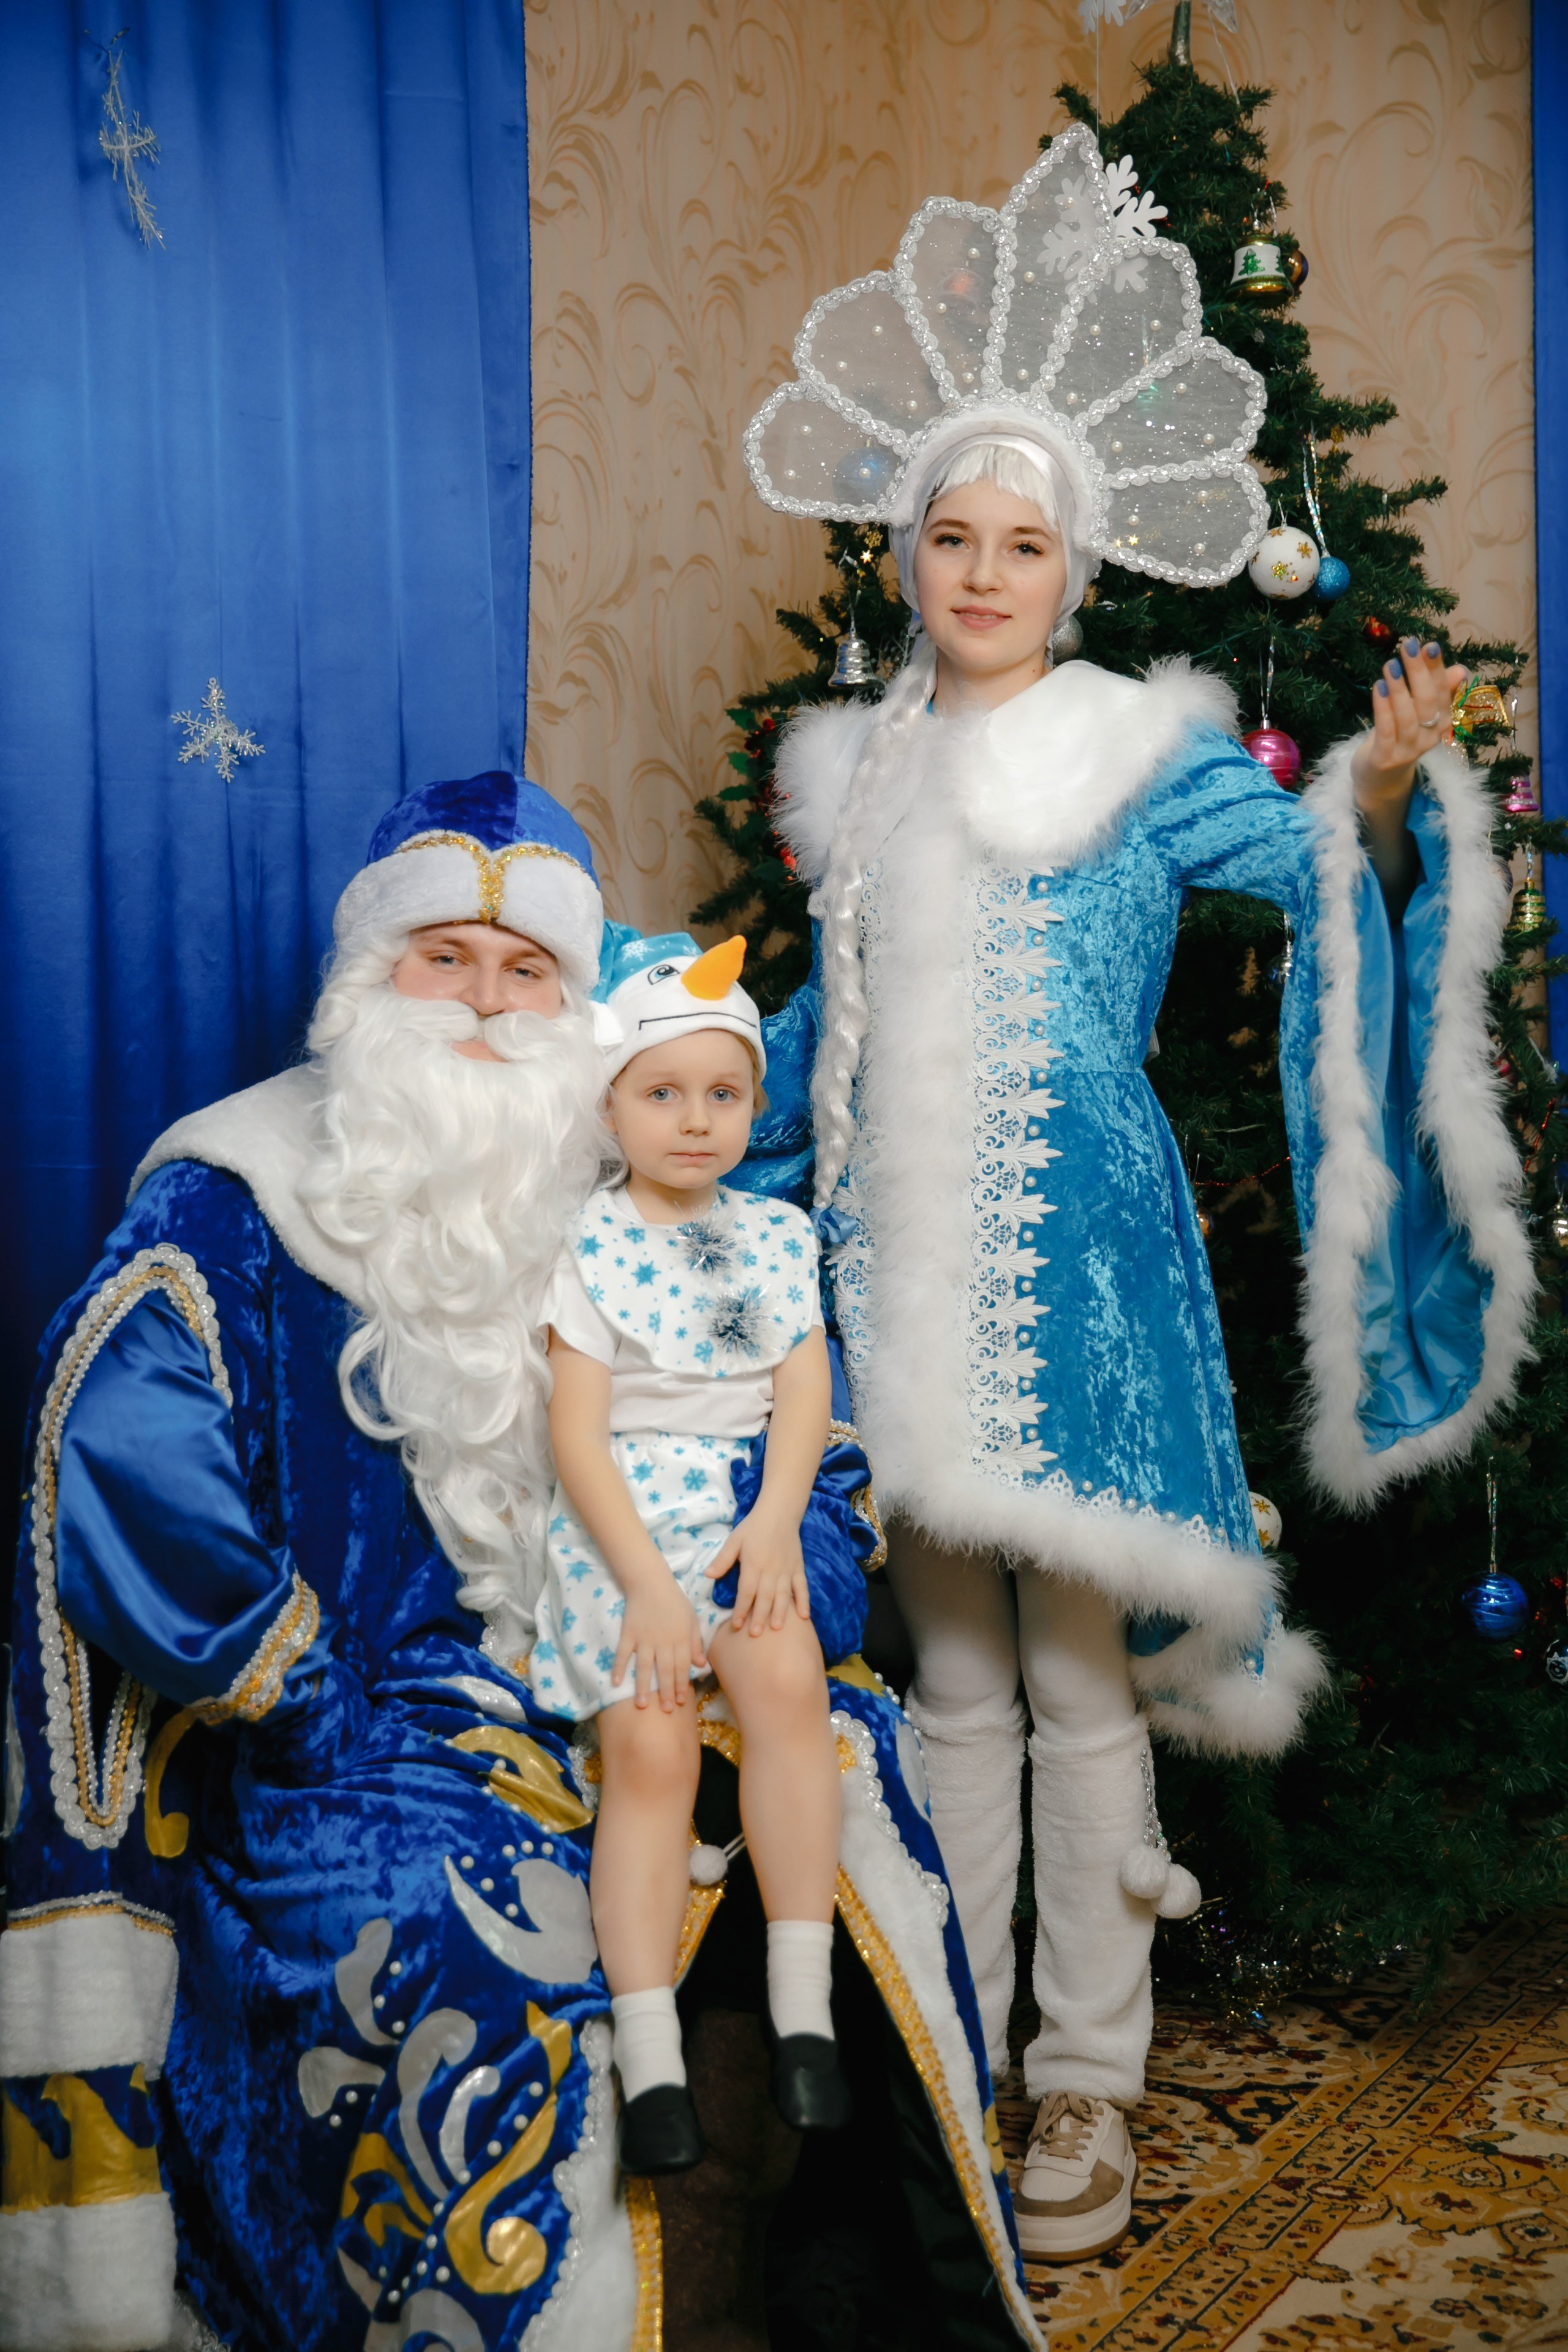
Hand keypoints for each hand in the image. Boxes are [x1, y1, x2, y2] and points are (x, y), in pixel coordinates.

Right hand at [612, 1571, 706, 1710]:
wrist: (650, 1581)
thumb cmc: (674, 1600)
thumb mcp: (691, 1618)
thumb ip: (695, 1642)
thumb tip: (701, 1665)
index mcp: (680, 1638)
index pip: (682, 1666)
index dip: (681, 1684)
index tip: (680, 1701)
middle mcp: (663, 1641)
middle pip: (665, 1670)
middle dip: (666, 1691)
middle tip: (665, 1710)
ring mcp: (644, 1638)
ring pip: (644, 1666)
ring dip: (643, 1686)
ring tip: (641, 1705)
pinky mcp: (628, 1633)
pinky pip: (622, 1653)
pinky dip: (618, 1667)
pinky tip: (615, 1683)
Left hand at [704, 1511, 810, 1635]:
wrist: (780, 1512)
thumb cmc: (753, 1527)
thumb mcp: (734, 1540)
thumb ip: (722, 1559)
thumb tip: (707, 1575)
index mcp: (753, 1564)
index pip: (746, 1591)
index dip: (741, 1609)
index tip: (736, 1625)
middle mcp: (771, 1570)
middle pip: (764, 1597)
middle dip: (759, 1617)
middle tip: (755, 1634)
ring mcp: (787, 1570)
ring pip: (783, 1595)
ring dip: (779, 1612)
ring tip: (776, 1629)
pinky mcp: (798, 1568)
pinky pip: (802, 1587)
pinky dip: (804, 1601)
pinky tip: (804, 1616)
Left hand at [1352, 638, 1466, 797]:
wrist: (1381, 779)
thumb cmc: (1400, 735)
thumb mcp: (1419, 712)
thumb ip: (1438, 690)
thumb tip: (1461, 670)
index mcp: (1442, 722)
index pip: (1442, 691)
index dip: (1437, 669)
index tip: (1429, 646)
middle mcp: (1430, 737)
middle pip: (1428, 702)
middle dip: (1419, 672)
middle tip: (1408, 645)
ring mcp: (1408, 750)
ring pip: (1408, 716)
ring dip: (1399, 688)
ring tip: (1390, 664)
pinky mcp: (1386, 759)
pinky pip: (1386, 730)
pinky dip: (1382, 707)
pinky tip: (1377, 686)